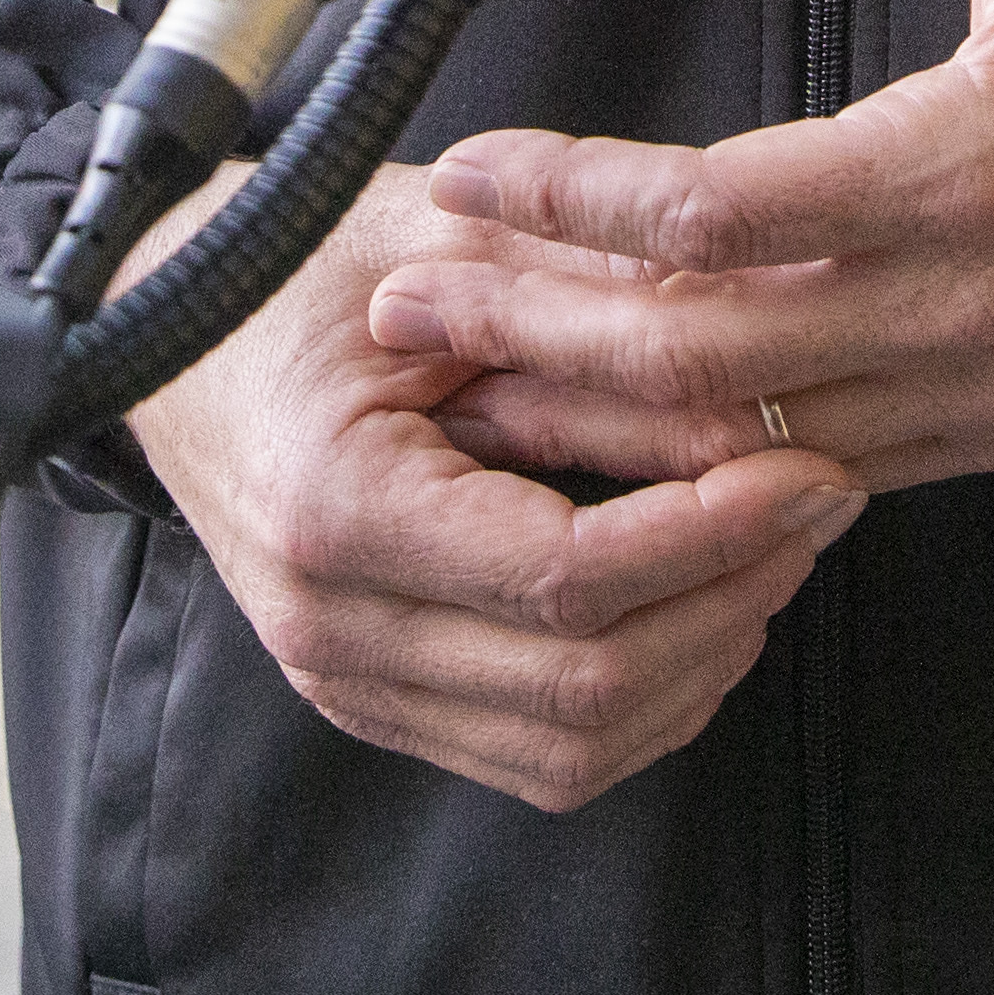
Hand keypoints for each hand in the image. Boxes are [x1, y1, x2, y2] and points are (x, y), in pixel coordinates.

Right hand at [120, 161, 862, 811]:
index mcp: (337, 508)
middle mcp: (331, 625)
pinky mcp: (376, 700)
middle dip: (733, 599)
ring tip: (773, 549)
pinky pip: (540, 756)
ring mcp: (346, 680)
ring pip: (576, 748)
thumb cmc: (304, 265)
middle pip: (586, 686)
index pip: (566, 579)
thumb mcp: (448, 237)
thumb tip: (752, 375)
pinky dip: (647, 702)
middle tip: (819, 501)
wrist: (175, 332)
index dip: (712, 534)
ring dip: (704, 659)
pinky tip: (700, 607)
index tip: (808, 469)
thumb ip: (594, 303)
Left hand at [381, 0, 993, 495]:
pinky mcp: (993, 431)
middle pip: (701, 349)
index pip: (723, 213)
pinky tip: (608, 437)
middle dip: (536, 328)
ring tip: (461, 380)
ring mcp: (977, 387)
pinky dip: (699, 466)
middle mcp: (962, 301)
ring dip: (594, 413)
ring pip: (746, 441)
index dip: (577, 203)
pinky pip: (817, 474)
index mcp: (970, 164)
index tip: (471, 170)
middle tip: (405, 295)